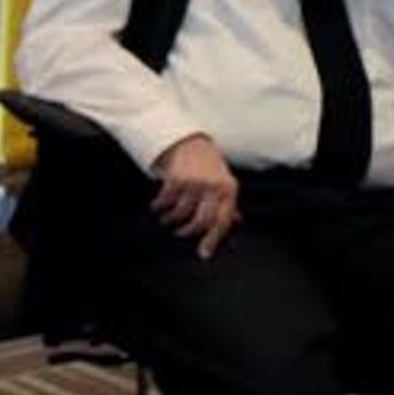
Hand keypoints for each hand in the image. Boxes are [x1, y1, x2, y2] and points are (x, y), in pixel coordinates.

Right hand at [149, 133, 240, 259]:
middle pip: (201, 220)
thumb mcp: (223, 182)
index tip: (204, 253)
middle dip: (188, 231)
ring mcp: (195, 182)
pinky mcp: (177, 178)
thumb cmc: (208, 165)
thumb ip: (228, 203)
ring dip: (171, 218)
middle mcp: (214, 186)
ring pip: (182, 212)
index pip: (222, 221)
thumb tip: (235, 222)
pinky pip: (167, 201)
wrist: (190, 141)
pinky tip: (158, 206)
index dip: (213, 240)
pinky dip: (160, 206)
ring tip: (167, 218)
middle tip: (180, 232)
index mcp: (228, 190)